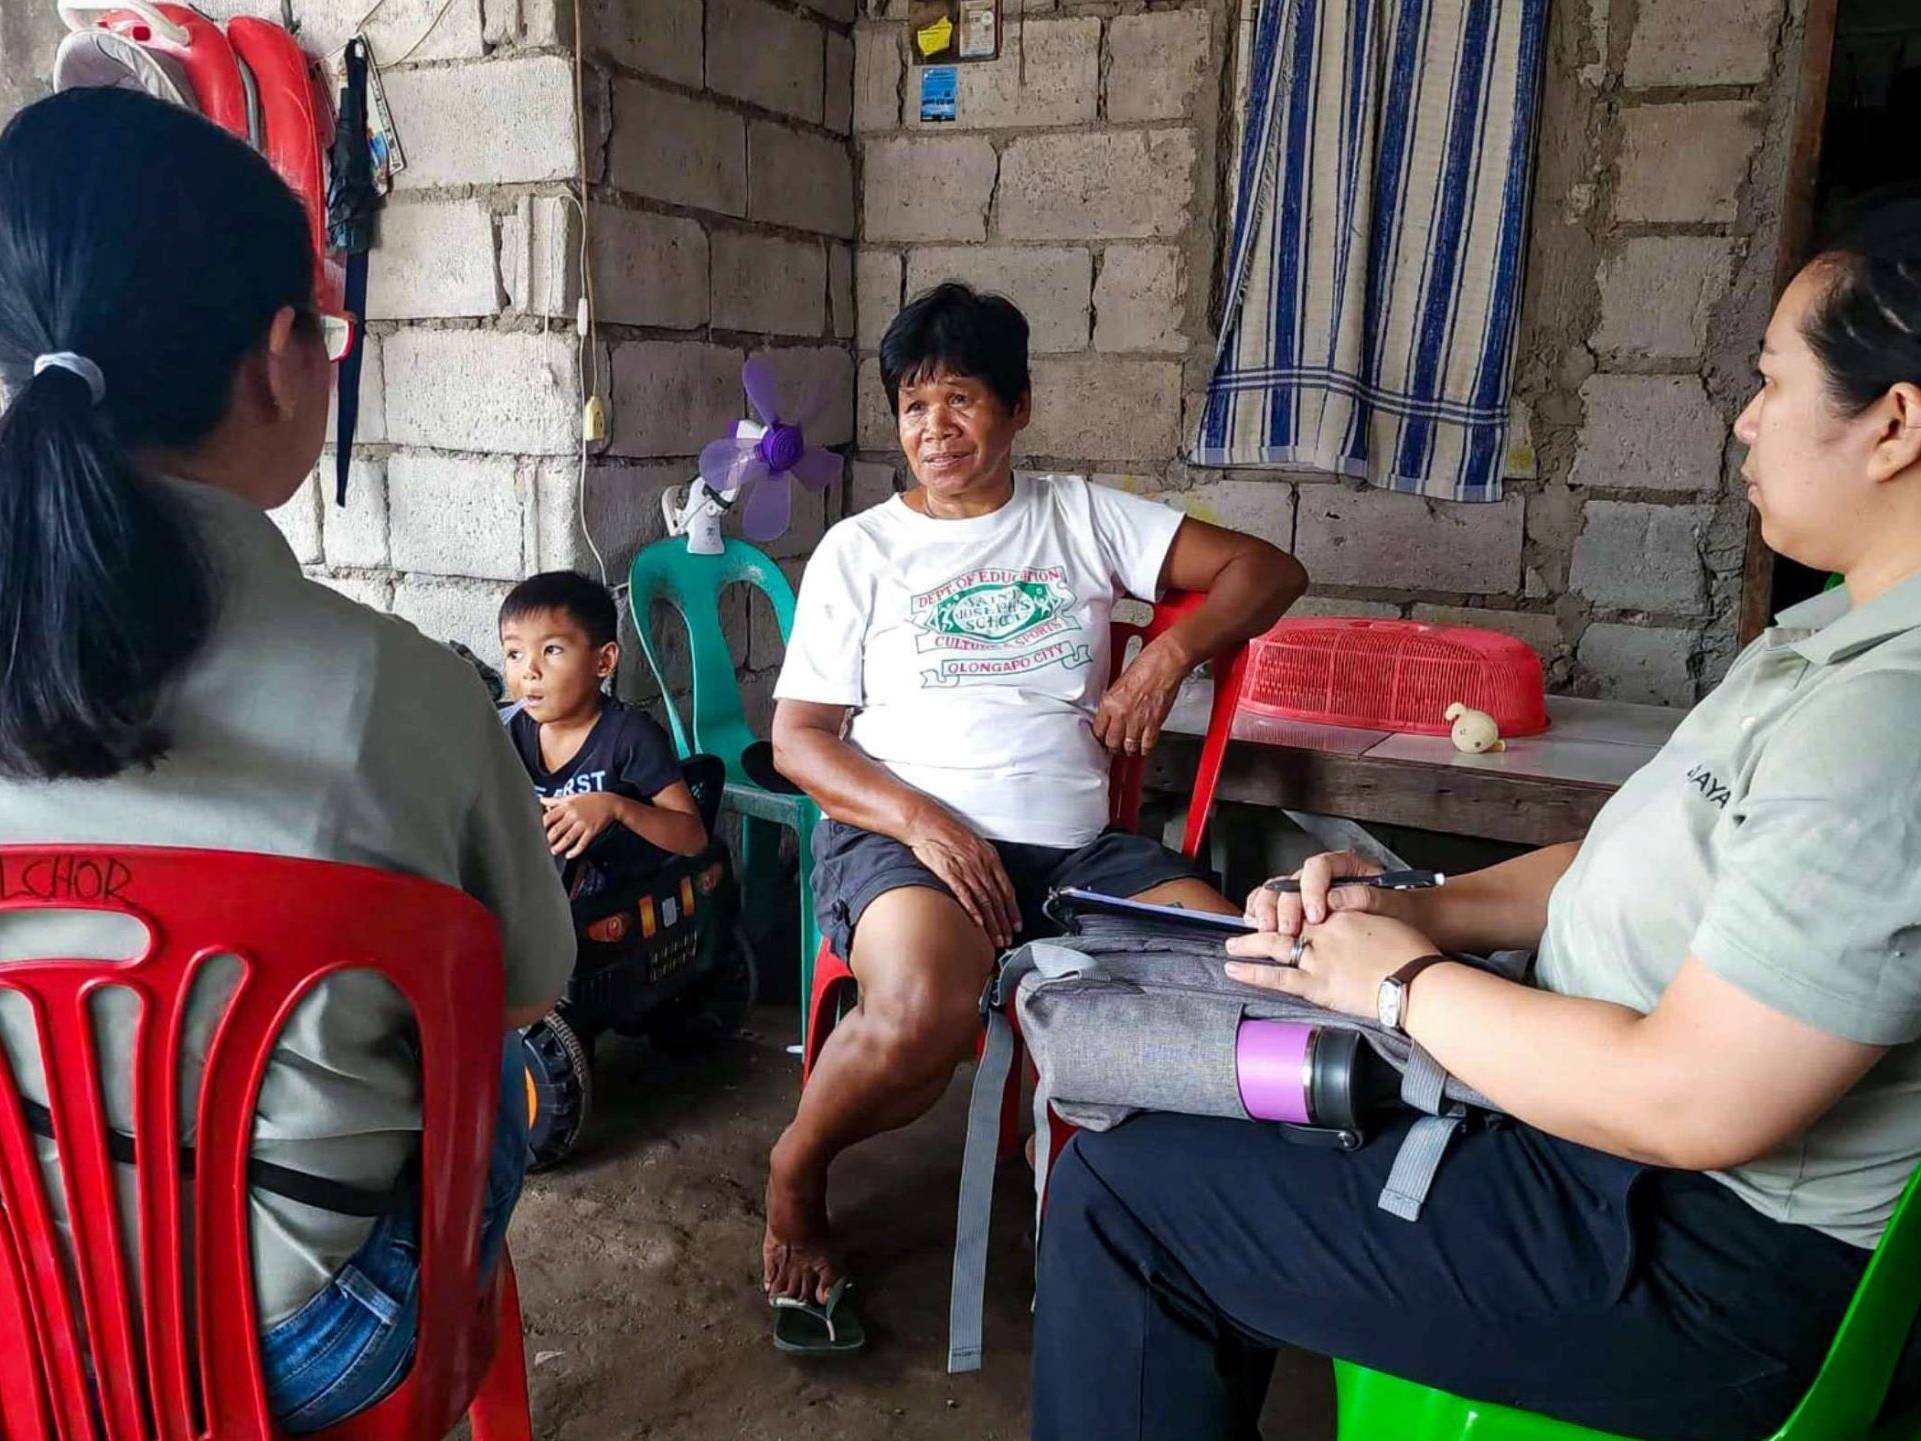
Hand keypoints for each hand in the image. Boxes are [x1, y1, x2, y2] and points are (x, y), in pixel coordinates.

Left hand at [542, 792, 622, 859]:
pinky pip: (581, 844)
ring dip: (558, 847)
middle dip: (548, 840)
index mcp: (566, 806)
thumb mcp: (571, 796)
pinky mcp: (591, 831)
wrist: (610, 803)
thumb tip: (541, 800)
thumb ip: (555, 800)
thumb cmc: (590, 799)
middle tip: (542, 846)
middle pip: (556, 830)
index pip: (549, 817)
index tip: (535, 833)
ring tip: (553, 851)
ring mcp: (583, 823)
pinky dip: (574, 851)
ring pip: (567, 838)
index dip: (540, 826)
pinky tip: (569, 854)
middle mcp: (573, 815)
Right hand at [903, 807, 1021, 947]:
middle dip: (1004, 922)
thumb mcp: (974, 844)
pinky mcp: (950, 873)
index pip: (1007, 888)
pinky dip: (973, 910)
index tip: (1016, 924)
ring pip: (985, 900)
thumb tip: (992, 880)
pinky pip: (965, 895)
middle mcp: (981, 864)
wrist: (927, 823)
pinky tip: (978, 923)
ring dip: (992, 922)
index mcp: (990, 857)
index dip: (1013, 909)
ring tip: (996, 938)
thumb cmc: (948, 833)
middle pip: (998, 899)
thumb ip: (984, 863)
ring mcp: (967, 869)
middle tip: (1008, 938)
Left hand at [1092, 641, 1186, 757]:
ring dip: (1129, 750)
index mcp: (1109, 702)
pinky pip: (1147, 745)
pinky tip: (1144, 748)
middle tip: (1115, 747)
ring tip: (1129, 750)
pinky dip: (1145, 749)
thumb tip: (1111, 714)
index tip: (1103, 738)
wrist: (1166, 663)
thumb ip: (1114, 701)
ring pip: (1128, 747)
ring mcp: (1138, 720)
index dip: (1100, 737)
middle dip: (1113, 747)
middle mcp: (1121, 713)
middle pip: (1112, 742)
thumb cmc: (1147, 666)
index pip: (1098, 729)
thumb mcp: (1119, 683)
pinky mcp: (1154, 724)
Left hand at [1223, 911, 1438, 1019]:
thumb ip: (1360, 914)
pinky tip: (1235, 970)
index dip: (1290, 909)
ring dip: (1248, 945)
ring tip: (1231, 947)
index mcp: (1342, 915)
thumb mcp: (1386, 921)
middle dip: (1262, 923)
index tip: (1280, 913)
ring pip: (1273, 945)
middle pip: (1284, 921)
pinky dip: (1252, 972)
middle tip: (1246, 925)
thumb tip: (1342, 911)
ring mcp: (1318, 958)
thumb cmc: (1412, 955)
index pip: (1307, 906)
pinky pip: (1277, 977)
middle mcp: (1325, 932)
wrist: (1418, 982)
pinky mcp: (1317, 984)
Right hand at [1243, 850, 1402, 934]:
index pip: (1319, 866)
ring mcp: (1308, 892)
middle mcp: (1324, 877)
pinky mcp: (1300, 910)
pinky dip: (1261, 912)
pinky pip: (1272, 904)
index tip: (1316, 914)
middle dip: (1284, 905)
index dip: (1312, 889)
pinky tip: (1256, 923)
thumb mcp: (1395, 904)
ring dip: (1267, 909)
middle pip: (1292, 880)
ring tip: (1266, 929)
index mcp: (1346, 866)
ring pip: (1277, 891)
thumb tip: (1338, 898)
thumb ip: (1367, 897)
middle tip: (1288, 929)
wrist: (1411, 926)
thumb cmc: (1404, 912)